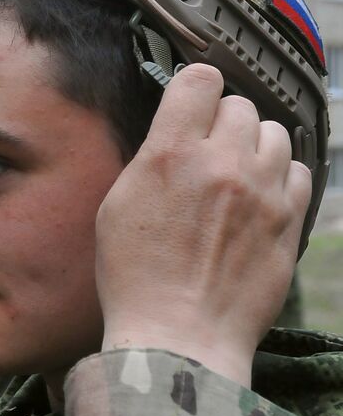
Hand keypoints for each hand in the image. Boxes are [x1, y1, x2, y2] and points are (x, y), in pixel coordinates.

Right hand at [96, 64, 310, 385]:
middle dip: (221, 123)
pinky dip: (279, 177)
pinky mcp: (290, 220)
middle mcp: (223, 164)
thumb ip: (151, 158)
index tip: (189, 104)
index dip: (193, 89)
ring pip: (274, 134)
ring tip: (234, 175)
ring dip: (254, 146)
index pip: (200, 80)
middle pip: (240, 106)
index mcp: (170, 154)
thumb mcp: (117, 206)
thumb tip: (174, 131)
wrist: (179, 335)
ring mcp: (263, 191)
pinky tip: (257, 199)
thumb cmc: (136, 277)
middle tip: (205, 151)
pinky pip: (298, 172)